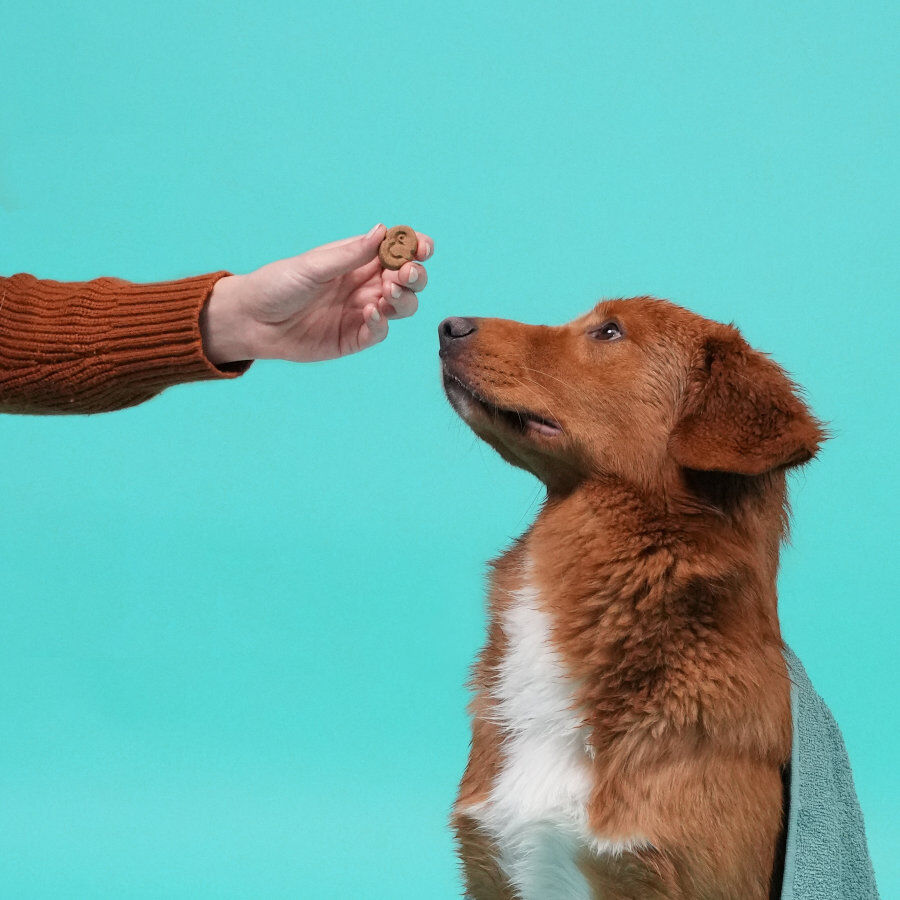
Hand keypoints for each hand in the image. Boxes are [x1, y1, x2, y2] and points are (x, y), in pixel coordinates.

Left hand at [200, 224, 432, 364]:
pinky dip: (382, 323)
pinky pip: (380, 331)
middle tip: (405, 274)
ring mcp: (362, 312)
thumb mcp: (313, 265)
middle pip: (408, 280)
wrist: (251, 321)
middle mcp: (365, 285)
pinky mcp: (354, 338)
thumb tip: (383, 231)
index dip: (415, 247)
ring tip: (387, 294)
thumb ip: (350, 253)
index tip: (422, 248)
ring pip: (402, 306)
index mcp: (357, 259)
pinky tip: (370, 314)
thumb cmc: (277, 285)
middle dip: (414, 275)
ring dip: (403, 299)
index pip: (397, 251)